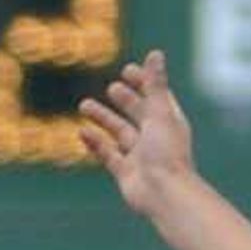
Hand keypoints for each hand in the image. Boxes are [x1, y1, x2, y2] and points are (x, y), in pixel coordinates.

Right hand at [77, 51, 195, 219]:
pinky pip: (108, 155)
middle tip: (112, 89)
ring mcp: (141, 158)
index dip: (145, 84)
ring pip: (120, 134)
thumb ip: (154, 84)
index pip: (157, 99)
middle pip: (139, 115)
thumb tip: (156, 53)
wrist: (164, 196)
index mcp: (169, 124)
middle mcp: (156, 140)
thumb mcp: (159, 112)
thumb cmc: (166, 153)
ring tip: (84, 105)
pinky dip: (95, 143)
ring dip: (103, 119)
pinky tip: (81, 131)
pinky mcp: (127, 174)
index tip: (128, 70)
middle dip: (126, 101)